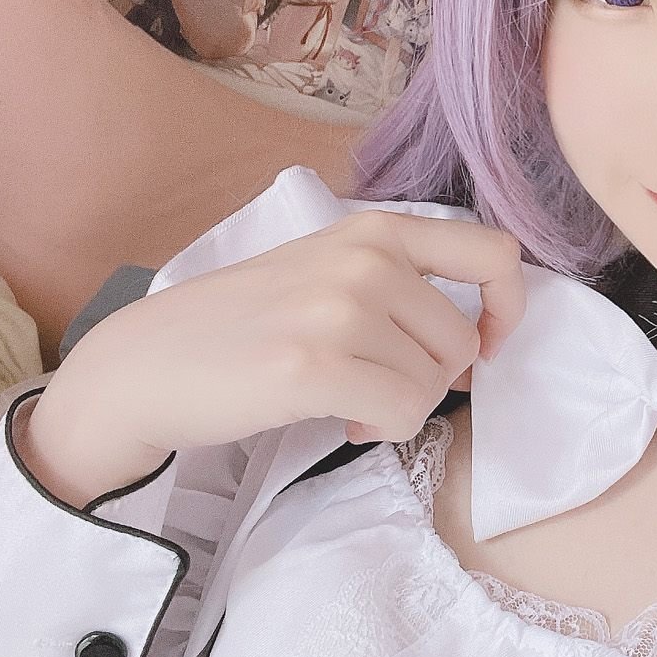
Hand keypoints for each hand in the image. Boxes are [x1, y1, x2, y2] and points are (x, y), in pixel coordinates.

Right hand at [25, 211, 525, 501]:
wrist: (150, 363)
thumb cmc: (245, 325)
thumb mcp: (327, 272)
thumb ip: (399, 285)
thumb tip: (477, 340)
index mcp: (375, 230)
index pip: (494, 252)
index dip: (506, 307)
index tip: (483, 344)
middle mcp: (365, 258)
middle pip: (462, 340)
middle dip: (430, 378)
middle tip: (374, 385)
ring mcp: (339, 309)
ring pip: (433, 383)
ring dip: (397, 405)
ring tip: (344, 398)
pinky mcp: (315, 365)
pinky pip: (402, 412)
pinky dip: (380, 427)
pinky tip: (339, 417)